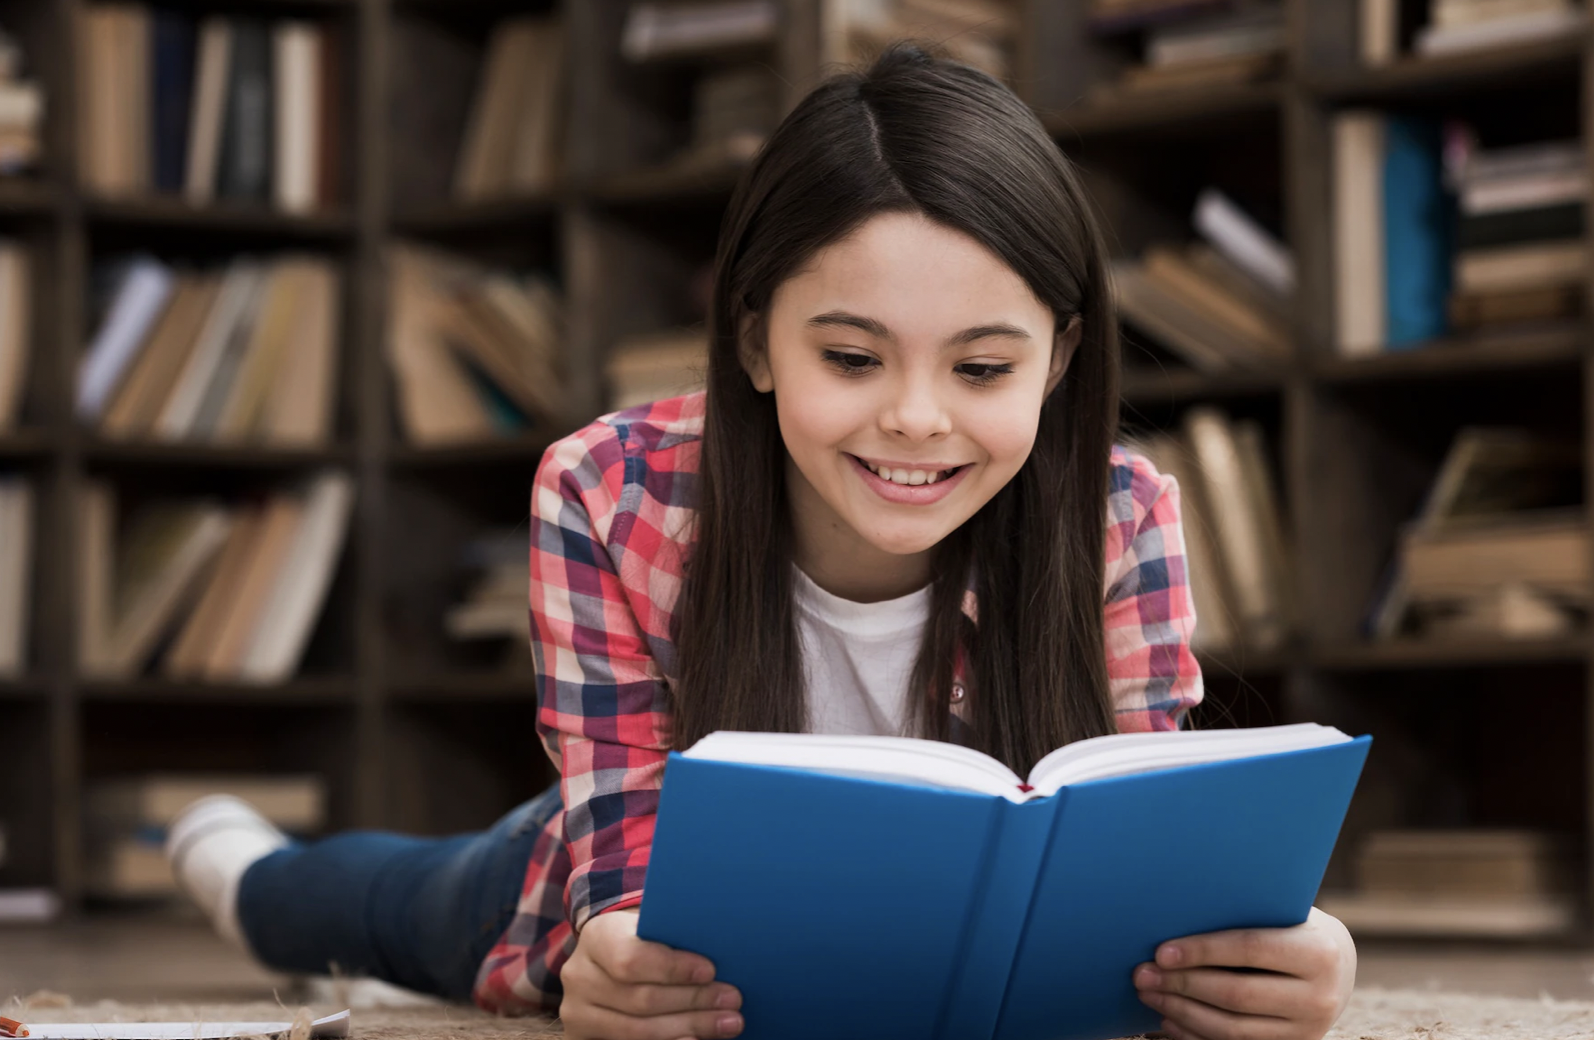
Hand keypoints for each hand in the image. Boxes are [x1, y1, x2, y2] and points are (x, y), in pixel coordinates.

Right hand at [560, 908, 743, 1039]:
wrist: (608, 956)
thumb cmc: (644, 936)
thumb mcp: (654, 922)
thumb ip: (677, 932)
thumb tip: (722, 947)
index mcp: (597, 937)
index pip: (632, 959)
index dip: (672, 969)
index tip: (710, 971)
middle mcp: (580, 976)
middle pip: (641, 1000)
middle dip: (693, 1001)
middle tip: (732, 1000)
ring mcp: (578, 1012)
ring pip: (638, 1030)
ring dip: (690, 1028)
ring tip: (728, 1023)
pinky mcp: (582, 1037)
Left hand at [1132, 906, 1355, 1039]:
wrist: (1337, 966)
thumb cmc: (1290, 925)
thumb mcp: (1280, 911)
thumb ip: (1242, 914)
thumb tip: (1174, 910)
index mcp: (1318, 953)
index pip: (1249, 949)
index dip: (1201, 951)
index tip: (1160, 952)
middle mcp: (1320, 997)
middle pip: (1236, 994)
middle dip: (1182, 984)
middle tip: (1142, 974)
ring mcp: (1307, 1031)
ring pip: (1232, 1029)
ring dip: (1182, 1012)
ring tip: (1149, 994)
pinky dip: (1196, 1035)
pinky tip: (1169, 1018)